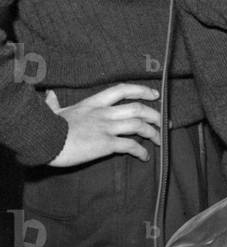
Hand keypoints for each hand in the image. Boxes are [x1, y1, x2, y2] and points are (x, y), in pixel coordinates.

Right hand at [45, 84, 159, 166]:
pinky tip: (145, 156)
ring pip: (139, 125)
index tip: (154, 95)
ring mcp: (106, 127)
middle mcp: (103, 113)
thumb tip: (49, 95)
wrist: (42, 139)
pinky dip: (141, 151)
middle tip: (163, 122)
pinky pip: (130, 145)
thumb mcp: (53, 111)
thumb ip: (54, 103)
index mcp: (93, 103)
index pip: (122, 90)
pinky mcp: (105, 144)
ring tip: (159, 140)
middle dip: (154, 114)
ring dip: (153, 132)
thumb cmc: (45, 126)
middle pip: (137, 108)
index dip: (141, 90)